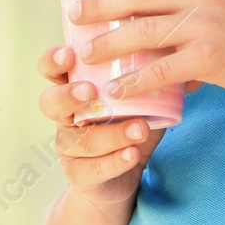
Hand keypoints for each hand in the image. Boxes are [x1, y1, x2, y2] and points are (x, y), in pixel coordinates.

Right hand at [35, 44, 198, 205]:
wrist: (122, 177)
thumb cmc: (127, 123)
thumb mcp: (135, 97)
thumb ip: (145, 76)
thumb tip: (175, 48)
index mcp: (72, 88)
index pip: (50, 69)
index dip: (53, 60)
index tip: (70, 53)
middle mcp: (64, 116)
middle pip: (48, 103)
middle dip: (67, 95)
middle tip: (90, 91)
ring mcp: (68, 147)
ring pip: (79, 140)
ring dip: (110, 133)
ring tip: (139, 128)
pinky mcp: (79, 175)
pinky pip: (91, 169)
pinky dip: (114, 161)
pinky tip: (132, 153)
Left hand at [68, 0, 224, 103]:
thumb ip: (194, 1)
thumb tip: (155, 18)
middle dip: (100, 4)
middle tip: (75, 14)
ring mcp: (206, 25)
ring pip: (142, 30)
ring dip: (108, 43)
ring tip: (87, 55)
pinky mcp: (210, 58)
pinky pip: (161, 69)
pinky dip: (134, 80)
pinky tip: (118, 90)